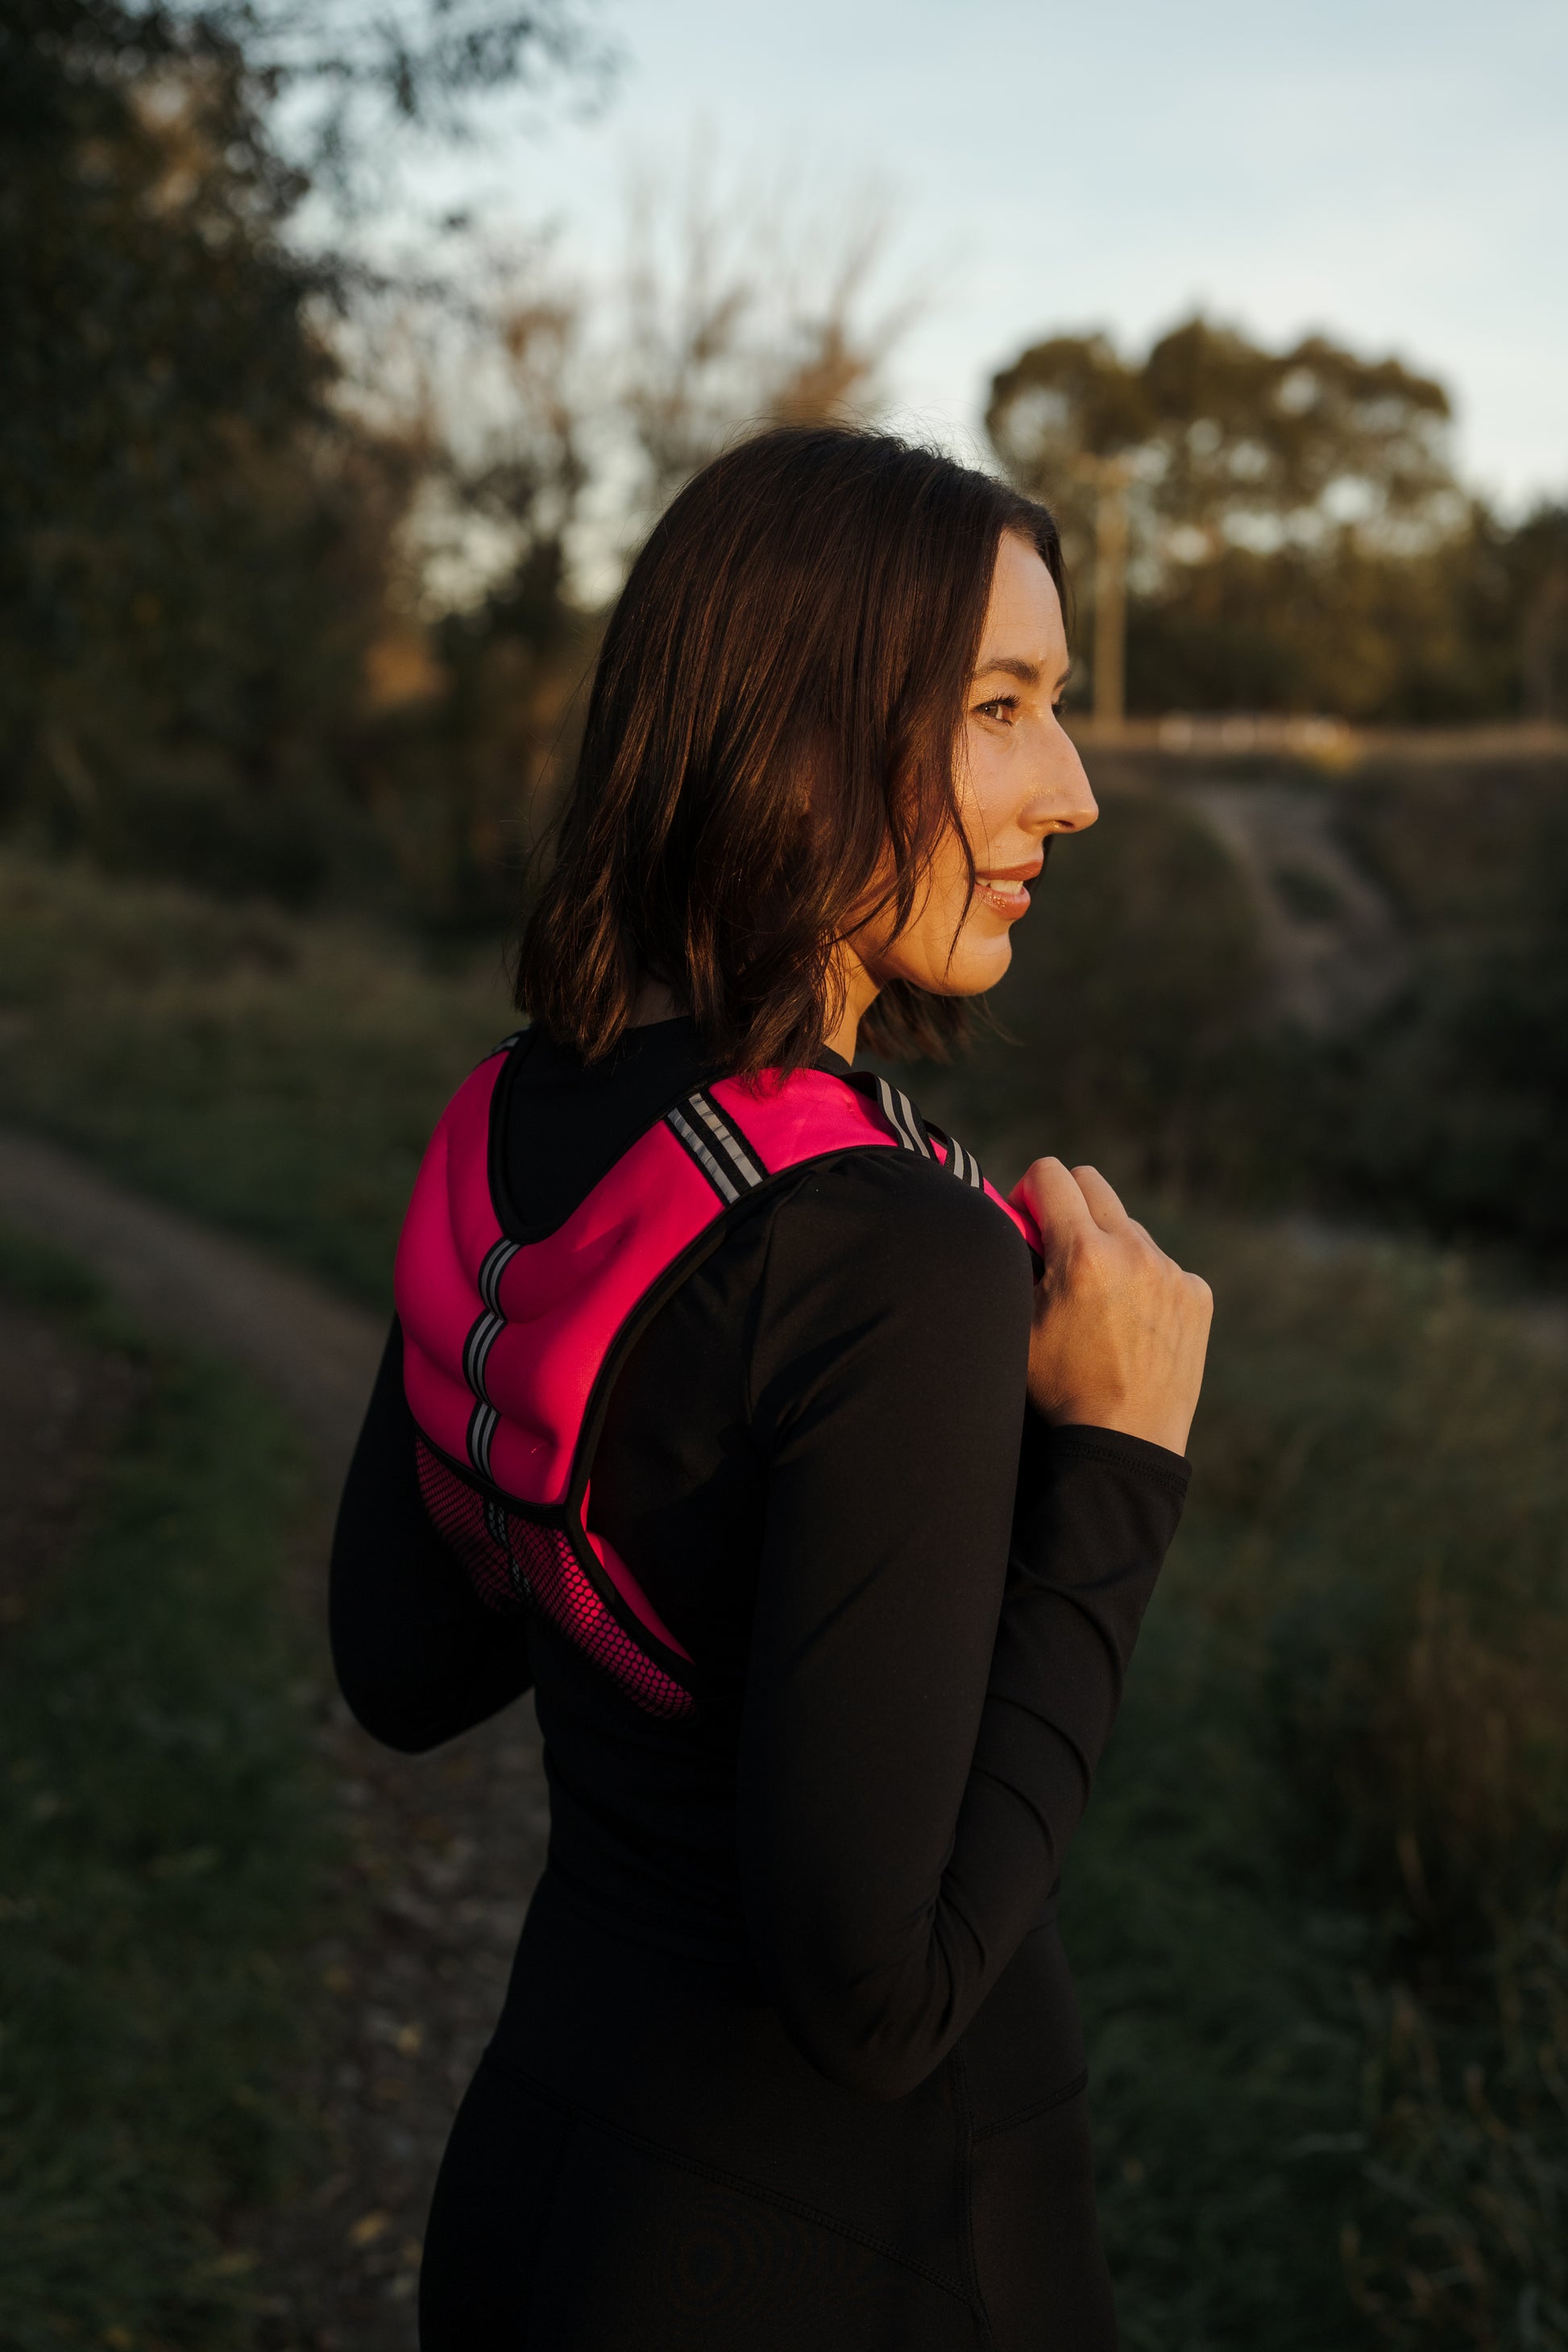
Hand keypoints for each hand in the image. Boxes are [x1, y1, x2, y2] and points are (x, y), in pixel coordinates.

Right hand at [1011, 1159, 1211, 1455]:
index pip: (1050, 1173)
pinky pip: (1163, 1264)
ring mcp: (1171, 1271)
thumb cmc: (1061, 1388)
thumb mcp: (1017, 1324)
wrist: (1126, 1439)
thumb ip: (1013, 1264)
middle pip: (1091, 1183)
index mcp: (1082, 1253)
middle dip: (1066, 1204)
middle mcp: (1133, 1251)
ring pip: (1129, 1227)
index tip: (1025, 1221)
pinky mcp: (1197, 1293)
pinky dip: (1143, 1280)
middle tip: (1056, 1247)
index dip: (1027, 1192)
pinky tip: (1132, 1322)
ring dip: (1108, 1246)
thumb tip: (1007, 1222)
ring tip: (1098, 1301)